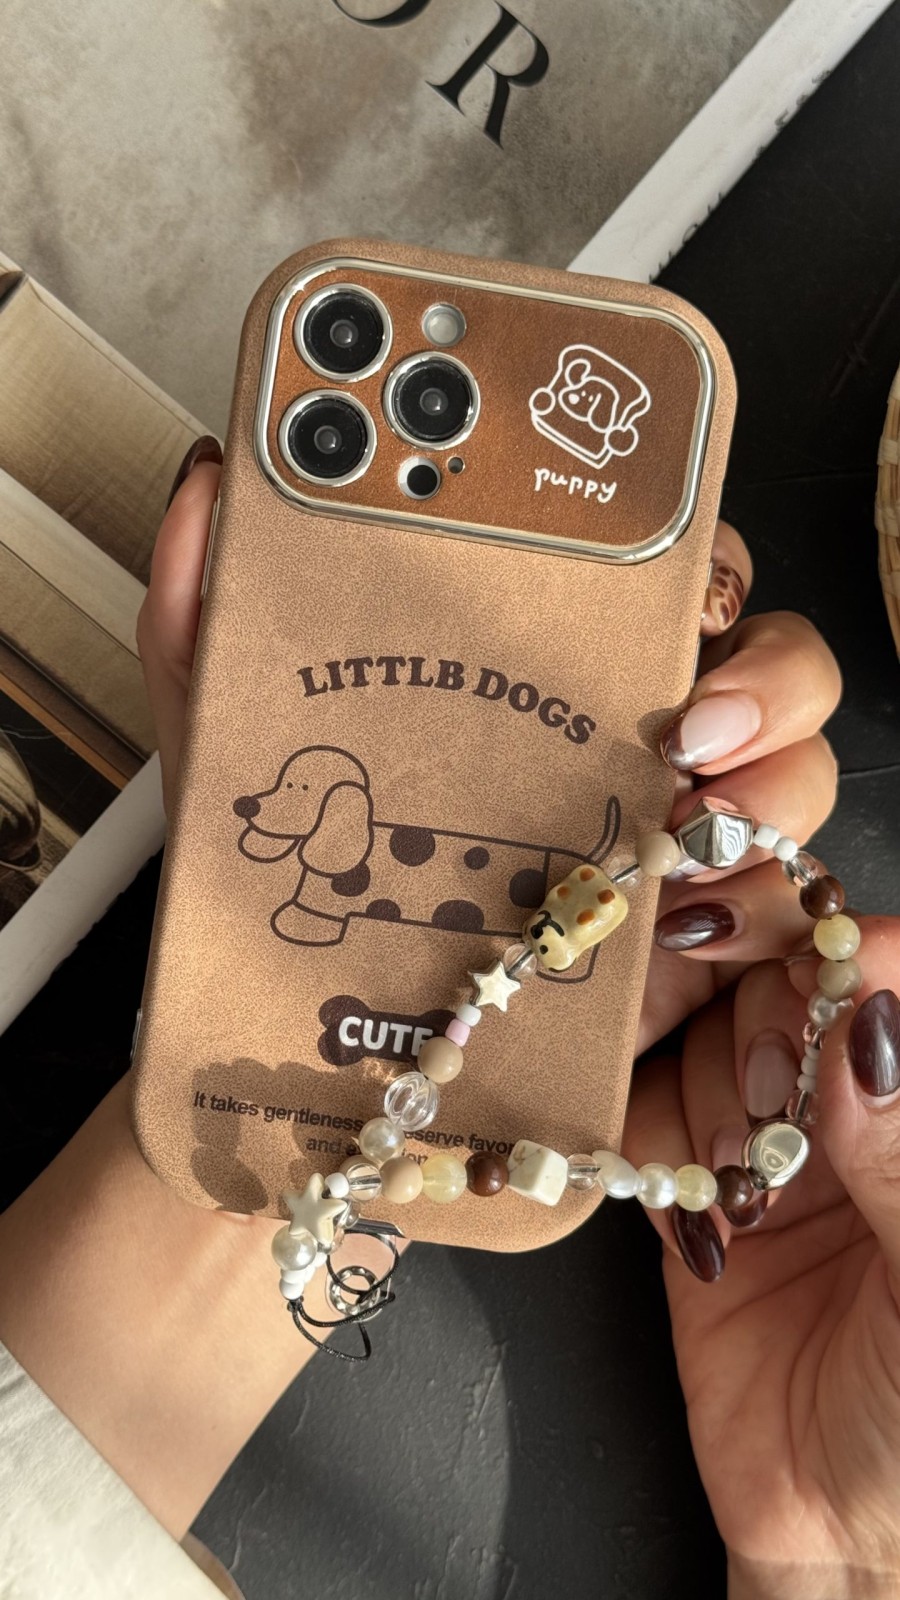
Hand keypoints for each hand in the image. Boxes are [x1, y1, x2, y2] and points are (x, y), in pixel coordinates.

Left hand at [139, 446, 841, 1057]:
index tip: (675, 566)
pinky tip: (683, 918)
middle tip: (693, 717)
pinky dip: (759, 900)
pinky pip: (780, 899)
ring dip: (774, 779)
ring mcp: (664, 829)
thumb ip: (206, 602)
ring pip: (792, 766)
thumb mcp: (231, 728)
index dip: (692, 545)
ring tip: (689, 816)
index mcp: (539, 655)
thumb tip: (212, 477)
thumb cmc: (286, 862)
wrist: (310, 1028)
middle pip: (761, 652)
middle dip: (766, 669)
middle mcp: (624, 727)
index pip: (656, 562)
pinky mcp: (680, 933)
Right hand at [624, 941, 899, 1597]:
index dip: (816, 936)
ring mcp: (764, 1140)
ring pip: (697, 1036)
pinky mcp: (690, 1191)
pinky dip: (651, 1158)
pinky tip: (702, 1235)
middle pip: (769, 974)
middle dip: (743, 1013)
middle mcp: (845, 1102)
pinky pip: (642, 1121)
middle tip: (756, 1101)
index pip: (878, 963)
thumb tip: (863, 1022)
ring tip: (740, 1196)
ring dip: (702, 1100)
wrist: (846, 1534)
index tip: (757, 947)